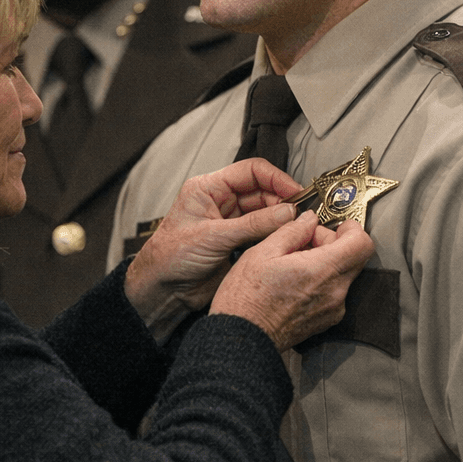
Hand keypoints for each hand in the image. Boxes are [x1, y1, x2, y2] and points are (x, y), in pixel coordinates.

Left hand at [126, 158, 303, 335]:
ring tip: (295, 227)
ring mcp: (230, 221)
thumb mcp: (213, 237)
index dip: (276, 179)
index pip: (251, 171)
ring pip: (265, 212)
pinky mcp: (238, 241)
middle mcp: (220, 201)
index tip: (296, 192)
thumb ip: (252, 224)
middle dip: (282, 201)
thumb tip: (286, 212)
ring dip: (281, 219)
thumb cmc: (170, 257)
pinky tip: (285, 238)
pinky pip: (263, 232)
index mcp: (208, 188)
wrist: (162, 290)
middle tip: (300, 214)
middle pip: (262, 191)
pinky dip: (275, 234)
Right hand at [210, 215, 373, 351]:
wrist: (242, 339)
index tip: (337, 224)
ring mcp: (333, 309)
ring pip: (343, 274)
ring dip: (326, 262)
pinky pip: (335, 291)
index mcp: (322, 270)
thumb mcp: (262, 252)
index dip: (351, 228)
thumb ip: (292, 231)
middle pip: (354, 257)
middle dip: (334, 243)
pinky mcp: (326, 320)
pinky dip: (322, 281)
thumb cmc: (246, 299)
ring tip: (296, 263)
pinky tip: (296, 281)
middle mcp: (335, 292)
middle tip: (306, 241)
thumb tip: (309, 220)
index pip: (361, 243)